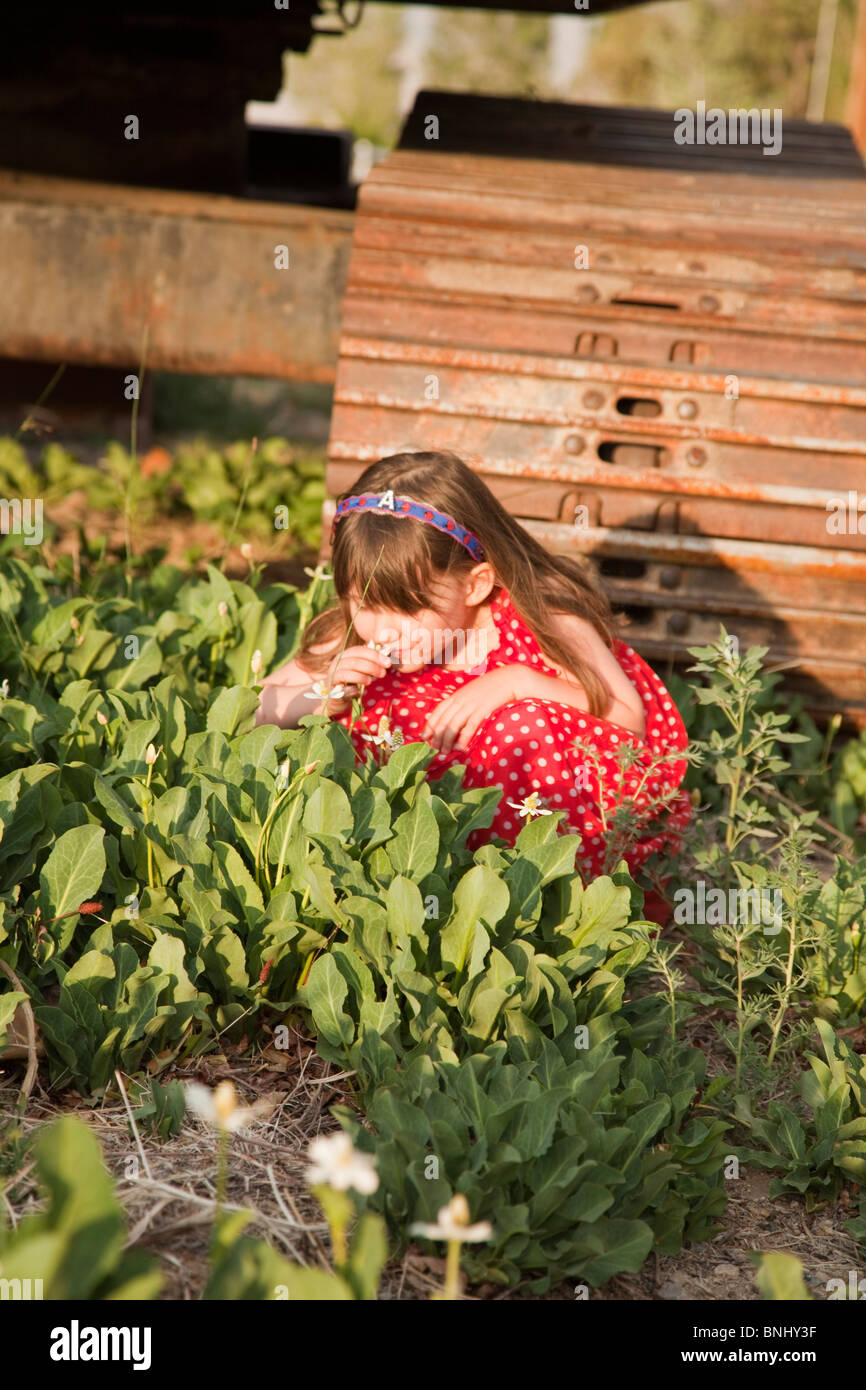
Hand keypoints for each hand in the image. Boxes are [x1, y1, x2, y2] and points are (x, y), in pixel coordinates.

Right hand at [321, 644, 391, 711]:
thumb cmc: (352, 682)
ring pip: (347, 673)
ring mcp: (333, 677)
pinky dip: (352, 690)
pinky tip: (358, 692)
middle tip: (383, 673)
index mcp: (345, 656)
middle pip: (354, 661)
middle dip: (372, 666)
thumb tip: (389, 659)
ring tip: (371, 681)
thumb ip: (372, 663)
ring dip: (362, 677)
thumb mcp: (362, 670)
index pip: (359, 650)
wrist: (337, 699)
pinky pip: (342, 689)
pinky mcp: (332, 691)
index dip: (374, 655)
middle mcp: (337, 664)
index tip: (388, 662)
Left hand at [420, 665, 538, 754]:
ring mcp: (471, 705)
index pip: (438, 711)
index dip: (429, 724)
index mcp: (456, 695)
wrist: (509, 679)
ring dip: (447, 740)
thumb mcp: (471, 692)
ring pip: (452, 725)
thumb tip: (454, 717)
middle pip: (443, 721)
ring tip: (445, 751)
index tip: (424, 736)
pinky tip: (460, 748)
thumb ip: (461, 702)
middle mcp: (460, 700)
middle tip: (434, 749)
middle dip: (437, 736)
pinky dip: (463, 738)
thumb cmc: (491, 687)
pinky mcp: (482, 711)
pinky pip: (469, 727)